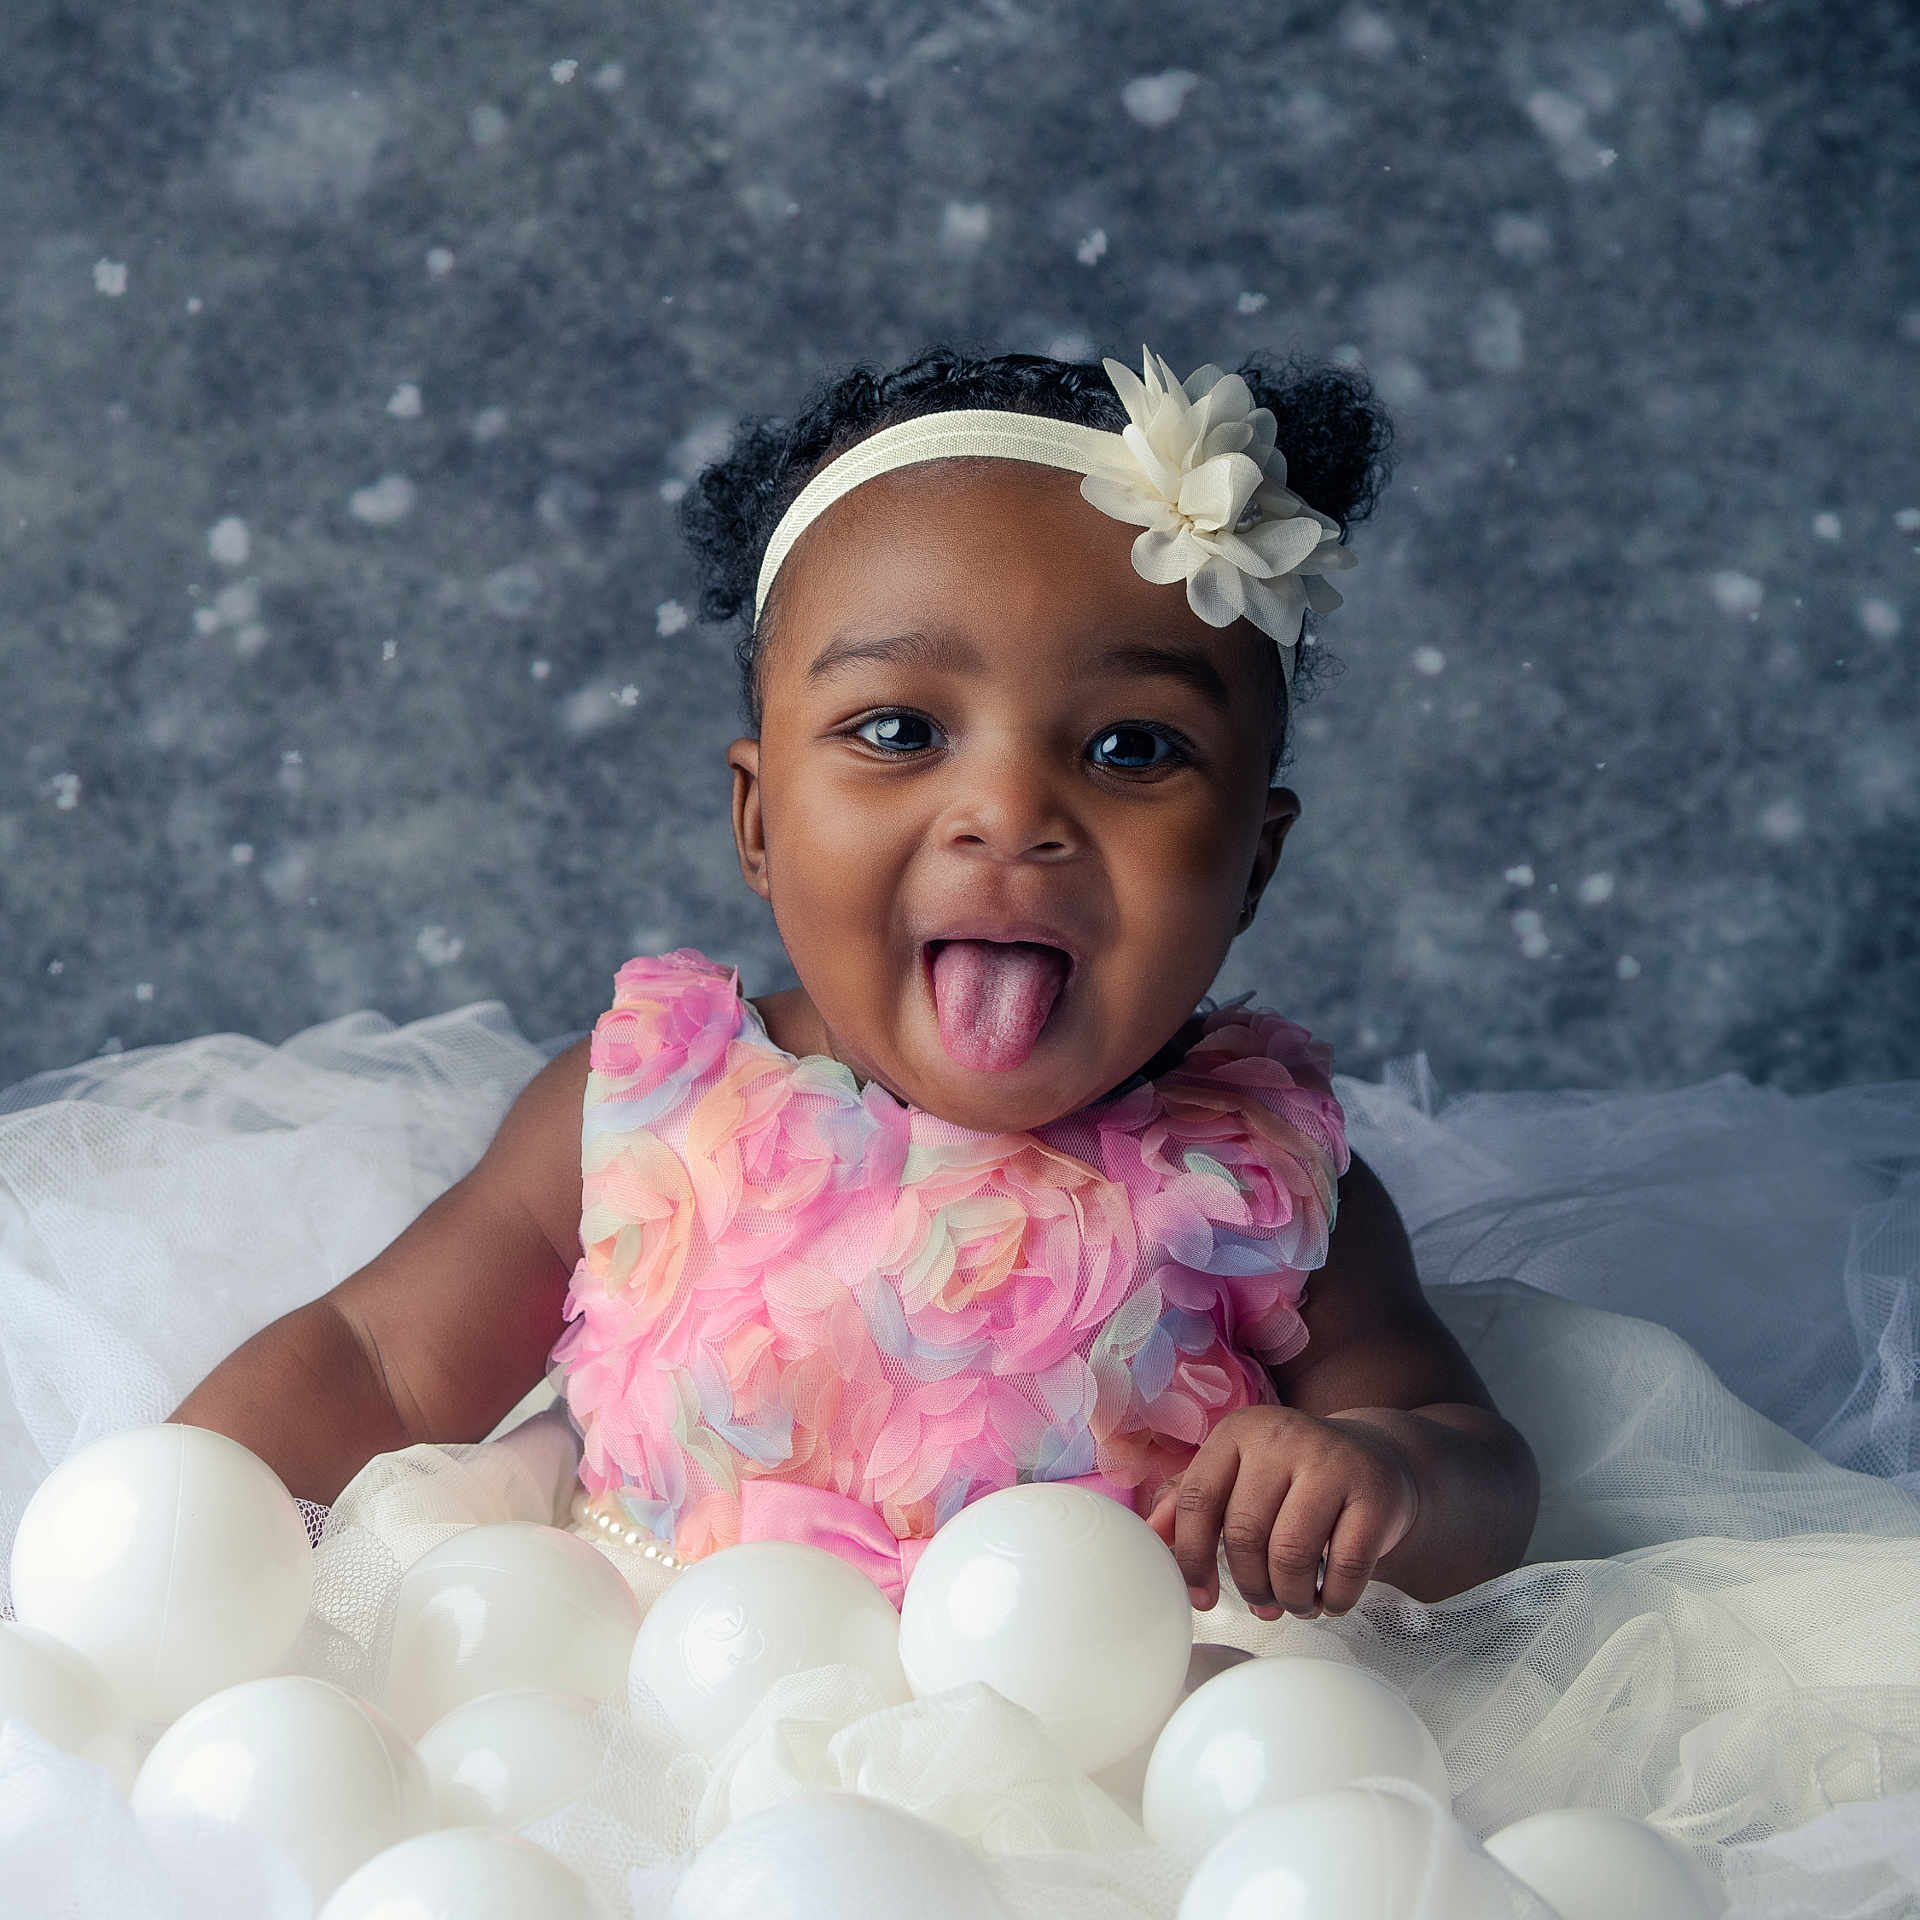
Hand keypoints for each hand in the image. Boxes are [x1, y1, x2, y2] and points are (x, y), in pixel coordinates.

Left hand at [1145, 1406, 1419, 1620]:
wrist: (1377, 1459)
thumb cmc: (1292, 1478)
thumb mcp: (1239, 1474)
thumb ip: (1189, 1500)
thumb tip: (1148, 1537)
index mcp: (1238, 1432)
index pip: (1196, 1500)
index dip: (1191, 1558)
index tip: (1201, 1598)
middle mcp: (1282, 1437)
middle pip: (1243, 1534)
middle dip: (1249, 1585)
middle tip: (1262, 1603)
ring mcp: (1332, 1461)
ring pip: (1290, 1555)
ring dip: (1289, 1597)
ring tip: (1294, 1602)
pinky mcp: (1374, 1493)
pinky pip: (1345, 1568)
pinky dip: (1332, 1600)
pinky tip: (1329, 1600)